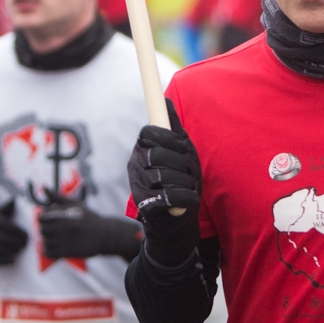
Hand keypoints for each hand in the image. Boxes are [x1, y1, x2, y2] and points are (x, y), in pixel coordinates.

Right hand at [0, 199, 29, 265]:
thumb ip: (5, 207)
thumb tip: (15, 199)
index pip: (5, 226)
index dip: (18, 233)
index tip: (27, 237)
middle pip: (3, 239)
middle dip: (17, 243)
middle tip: (25, 245)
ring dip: (12, 251)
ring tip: (19, 251)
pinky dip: (4, 260)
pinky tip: (13, 259)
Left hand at [39, 201, 142, 261]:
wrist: (105, 235)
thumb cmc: (88, 218)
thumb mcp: (75, 204)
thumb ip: (57, 197)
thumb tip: (44, 188)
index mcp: (66, 214)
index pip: (43, 216)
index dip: (42, 217)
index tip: (47, 219)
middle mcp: (65, 226)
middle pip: (42, 229)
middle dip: (44, 229)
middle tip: (49, 230)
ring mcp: (67, 240)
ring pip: (44, 241)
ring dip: (45, 240)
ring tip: (51, 239)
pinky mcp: (69, 252)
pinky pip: (48, 253)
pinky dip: (47, 251)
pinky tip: (51, 248)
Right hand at [127, 100, 200, 265]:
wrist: (175, 223)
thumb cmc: (178, 181)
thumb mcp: (180, 151)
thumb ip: (172, 127)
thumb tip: (165, 99)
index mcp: (141, 151)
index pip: (148, 132)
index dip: (169, 138)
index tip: (182, 147)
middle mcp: (135, 167)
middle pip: (158, 154)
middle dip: (181, 163)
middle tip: (187, 172)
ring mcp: (138, 187)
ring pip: (167, 175)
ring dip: (186, 182)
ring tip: (186, 187)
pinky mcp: (147, 207)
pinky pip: (173, 195)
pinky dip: (188, 198)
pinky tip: (188, 200)